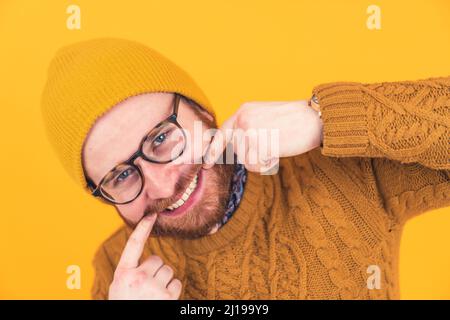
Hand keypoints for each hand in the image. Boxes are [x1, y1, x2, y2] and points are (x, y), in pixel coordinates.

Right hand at [108, 214, 181, 299]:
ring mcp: (152, 287)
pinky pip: (176, 284)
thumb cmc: (126, 305)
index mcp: (122, 274)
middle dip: (155, 271)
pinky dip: (172, 291)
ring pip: (168, 271)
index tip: (151, 215)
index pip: (133, 245)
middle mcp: (137, 277)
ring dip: (164, 281)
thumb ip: (130, 273)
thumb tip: (150, 262)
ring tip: (153, 296)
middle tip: (147, 287)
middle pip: (157, 260)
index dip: (142, 229)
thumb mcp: (120, 288)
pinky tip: (162, 300)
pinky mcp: (166, 296)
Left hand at [203, 100, 322, 172]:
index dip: (214, 149)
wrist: (314, 118)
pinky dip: (265, 164)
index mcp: (244, 110)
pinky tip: (276, 153)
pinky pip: (254, 165)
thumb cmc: (296, 120)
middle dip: (252, 154)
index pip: (223, 132)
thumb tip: (239, 147)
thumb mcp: (266, 117)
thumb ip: (250, 127)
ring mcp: (248, 131)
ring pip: (245, 159)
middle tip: (272, 145)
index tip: (207, 164)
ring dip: (260, 160)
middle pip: (237, 150)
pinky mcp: (257, 143)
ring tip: (276, 147)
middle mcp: (242, 119)